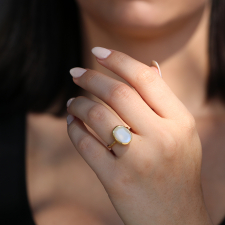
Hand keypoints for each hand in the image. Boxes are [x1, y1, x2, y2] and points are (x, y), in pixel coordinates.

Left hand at [67, 47, 211, 224]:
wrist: (176, 220)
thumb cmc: (177, 172)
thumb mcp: (182, 134)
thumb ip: (163, 100)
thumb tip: (150, 66)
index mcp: (180, 122)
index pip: (145, 78)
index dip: (119, 60)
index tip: (98, 52)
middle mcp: (162, 137)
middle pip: (117, 92)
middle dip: (90, 77)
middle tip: (75, 72)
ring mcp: (138, 160)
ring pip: (96, 115)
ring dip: (77, 103)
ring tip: (71, 102)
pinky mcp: (116, 180)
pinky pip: (85, 143)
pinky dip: (73, 128)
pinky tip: (72, 123)